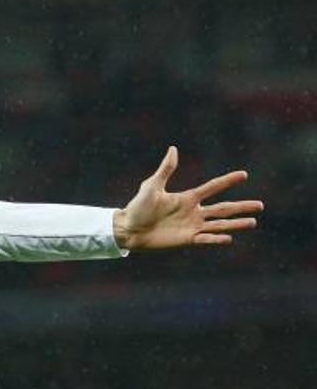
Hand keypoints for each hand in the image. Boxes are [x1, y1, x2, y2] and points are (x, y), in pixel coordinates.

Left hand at [113, 146, 261, 250]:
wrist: (128, 229)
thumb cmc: (137, 207)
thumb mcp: (151, 186)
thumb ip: (165, 170)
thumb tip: (173, 149)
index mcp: (187, 198)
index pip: (212, 187)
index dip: (227, 181)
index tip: (244, 174)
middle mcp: (193, 212)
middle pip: (223, 208)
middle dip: (241, 206)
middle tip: (260, 205)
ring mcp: (191, 226)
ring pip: (219, 224)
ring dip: (236, 223)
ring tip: (253, 222)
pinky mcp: (186, 239)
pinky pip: (205, 239)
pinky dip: (216, 239)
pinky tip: (229, 238)